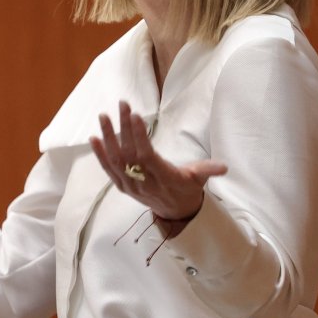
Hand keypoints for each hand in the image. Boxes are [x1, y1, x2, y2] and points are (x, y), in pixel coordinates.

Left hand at [90, 101, 227, 221]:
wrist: (174, 212)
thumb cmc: (186, 189)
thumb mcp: (199, 179)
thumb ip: (208, 170)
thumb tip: (224, 167)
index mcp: (163, 177)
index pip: (147, 155)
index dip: (139, 137)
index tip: (136, 115)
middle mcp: (144, 182)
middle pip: (130, 153)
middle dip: (125, 128)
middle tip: (123, 105)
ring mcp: (130, 185)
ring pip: (116, 159)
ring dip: (109, 137)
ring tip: (104, 116)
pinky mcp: (122, 186)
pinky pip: (108, 169)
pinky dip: (100, 155)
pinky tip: (93, 138)